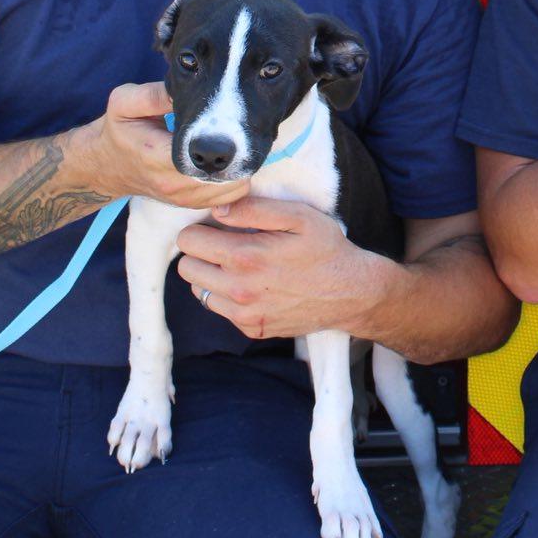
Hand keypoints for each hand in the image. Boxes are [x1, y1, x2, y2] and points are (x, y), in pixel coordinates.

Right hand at [78, 83, 248, 210]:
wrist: (106, 165)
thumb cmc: (119, 130)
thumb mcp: (125, 102)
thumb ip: (153, 94)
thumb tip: (184, 87)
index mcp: (156, 156)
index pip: (204, 155)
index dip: (225, 140)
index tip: (235, 120)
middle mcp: (171, 183)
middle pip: (225, 175)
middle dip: (240, 154)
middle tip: (245, 129)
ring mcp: (181, 198)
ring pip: (231, 190)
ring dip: (241, 169)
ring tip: (239, 145)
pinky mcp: (188, 204)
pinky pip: (226, 199)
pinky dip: (235, 182)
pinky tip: (231, 161)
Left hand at [174, 197, 401, 339]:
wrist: (351, 293)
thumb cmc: (325, 248)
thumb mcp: (298, 216)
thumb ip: (254, 209)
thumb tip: (218, 208)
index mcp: (246, 256)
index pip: (188, 241)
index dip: (200, 228)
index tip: (217, 225)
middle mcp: (239, 290)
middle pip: (186, 267)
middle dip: (200, 252)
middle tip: (224, 243)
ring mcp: (244, 315)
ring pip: (198, 291)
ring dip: (211, 275)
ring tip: (238, 264)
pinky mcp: (252, 330)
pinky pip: (220, 310)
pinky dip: (227, 296)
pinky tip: (252, 284)